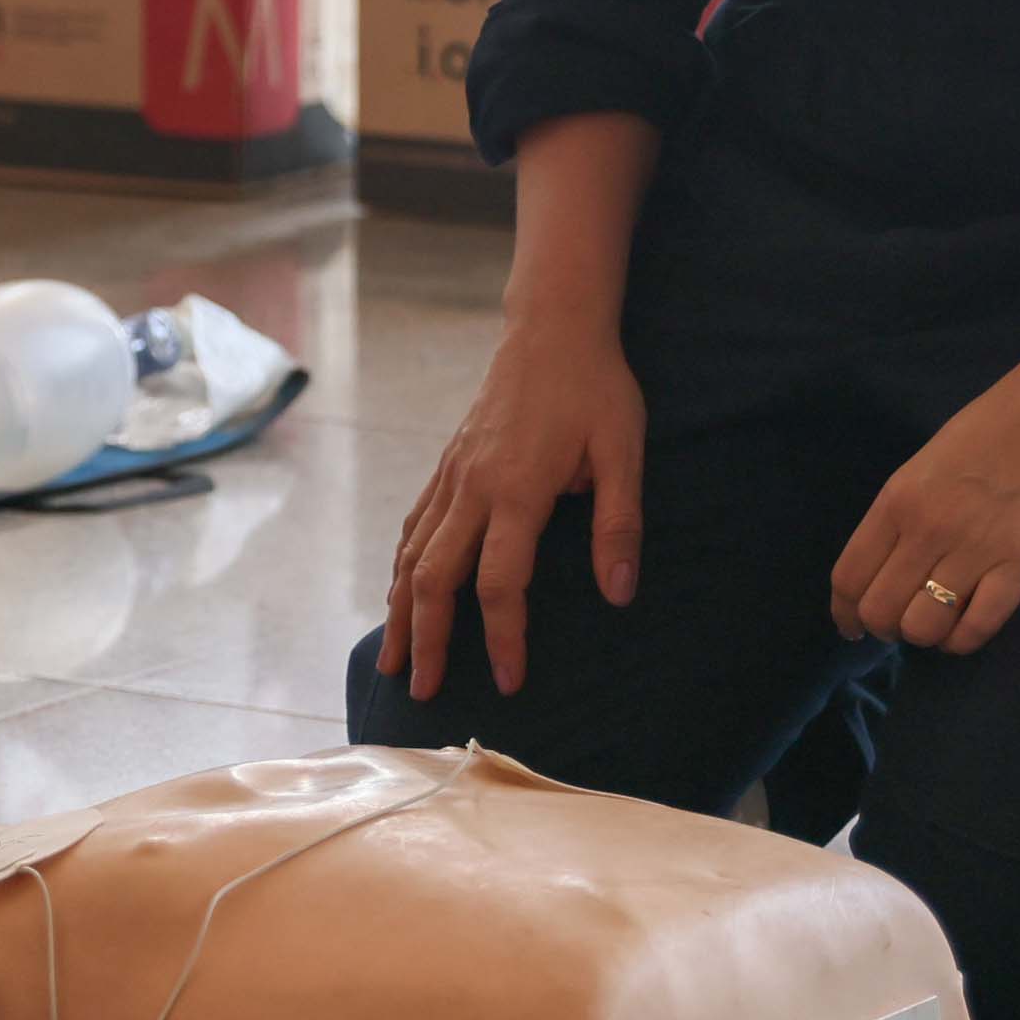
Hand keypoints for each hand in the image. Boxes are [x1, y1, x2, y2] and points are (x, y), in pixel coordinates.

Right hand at [379, 310, 648, 703]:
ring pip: (412, 556)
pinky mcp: (448, 465)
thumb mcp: (624, 452)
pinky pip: (413, 526)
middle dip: (427, 640)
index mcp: (516, 490)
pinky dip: (401, 569)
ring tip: (395, 660)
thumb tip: (619, 595)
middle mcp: (472, 488)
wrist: (552, 327)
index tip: (510, 681)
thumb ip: (617, 525)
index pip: (499, 582)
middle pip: (433, 578)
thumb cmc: (596, 388)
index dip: (503, 637)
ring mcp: (453, 475)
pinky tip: (399, 595)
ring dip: (402, 612)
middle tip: (422, 692)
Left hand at [828, 367, 1019, 653]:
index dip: (847, 613)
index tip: (854, 628)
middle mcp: (927, 527)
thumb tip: (895, 556)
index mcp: (899, 497)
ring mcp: (975, 547)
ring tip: (938, 626)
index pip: (850, 575)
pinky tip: (967, 632)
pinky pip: (979, 624)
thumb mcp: (934, 458)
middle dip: (886, 629)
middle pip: (881, 609)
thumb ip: (911, 506)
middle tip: (903, 626)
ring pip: (924, 626)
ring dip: (926, 636)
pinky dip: (966, 640)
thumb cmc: (1005, 418)